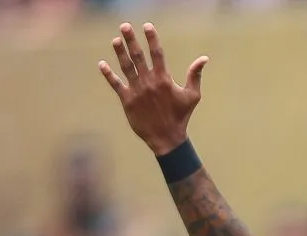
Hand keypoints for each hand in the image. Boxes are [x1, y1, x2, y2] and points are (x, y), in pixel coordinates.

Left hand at [99, 22, 208, 155]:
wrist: (166, 138)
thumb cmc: (181, 116)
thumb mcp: (192, 95)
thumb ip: (195, 75)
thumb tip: (204, 59)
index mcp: (164, 79)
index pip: (157, 54)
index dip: (152, 39)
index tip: (147, 26)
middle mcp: (149, 82)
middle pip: (138, 56)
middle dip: (131, 40)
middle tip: (125, 26)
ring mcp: (136, 91)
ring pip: (126, 67)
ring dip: (120, 53)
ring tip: (115, 40)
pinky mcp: (127, 101)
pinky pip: (116, 84)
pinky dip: (108, 74)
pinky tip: (102, 64)